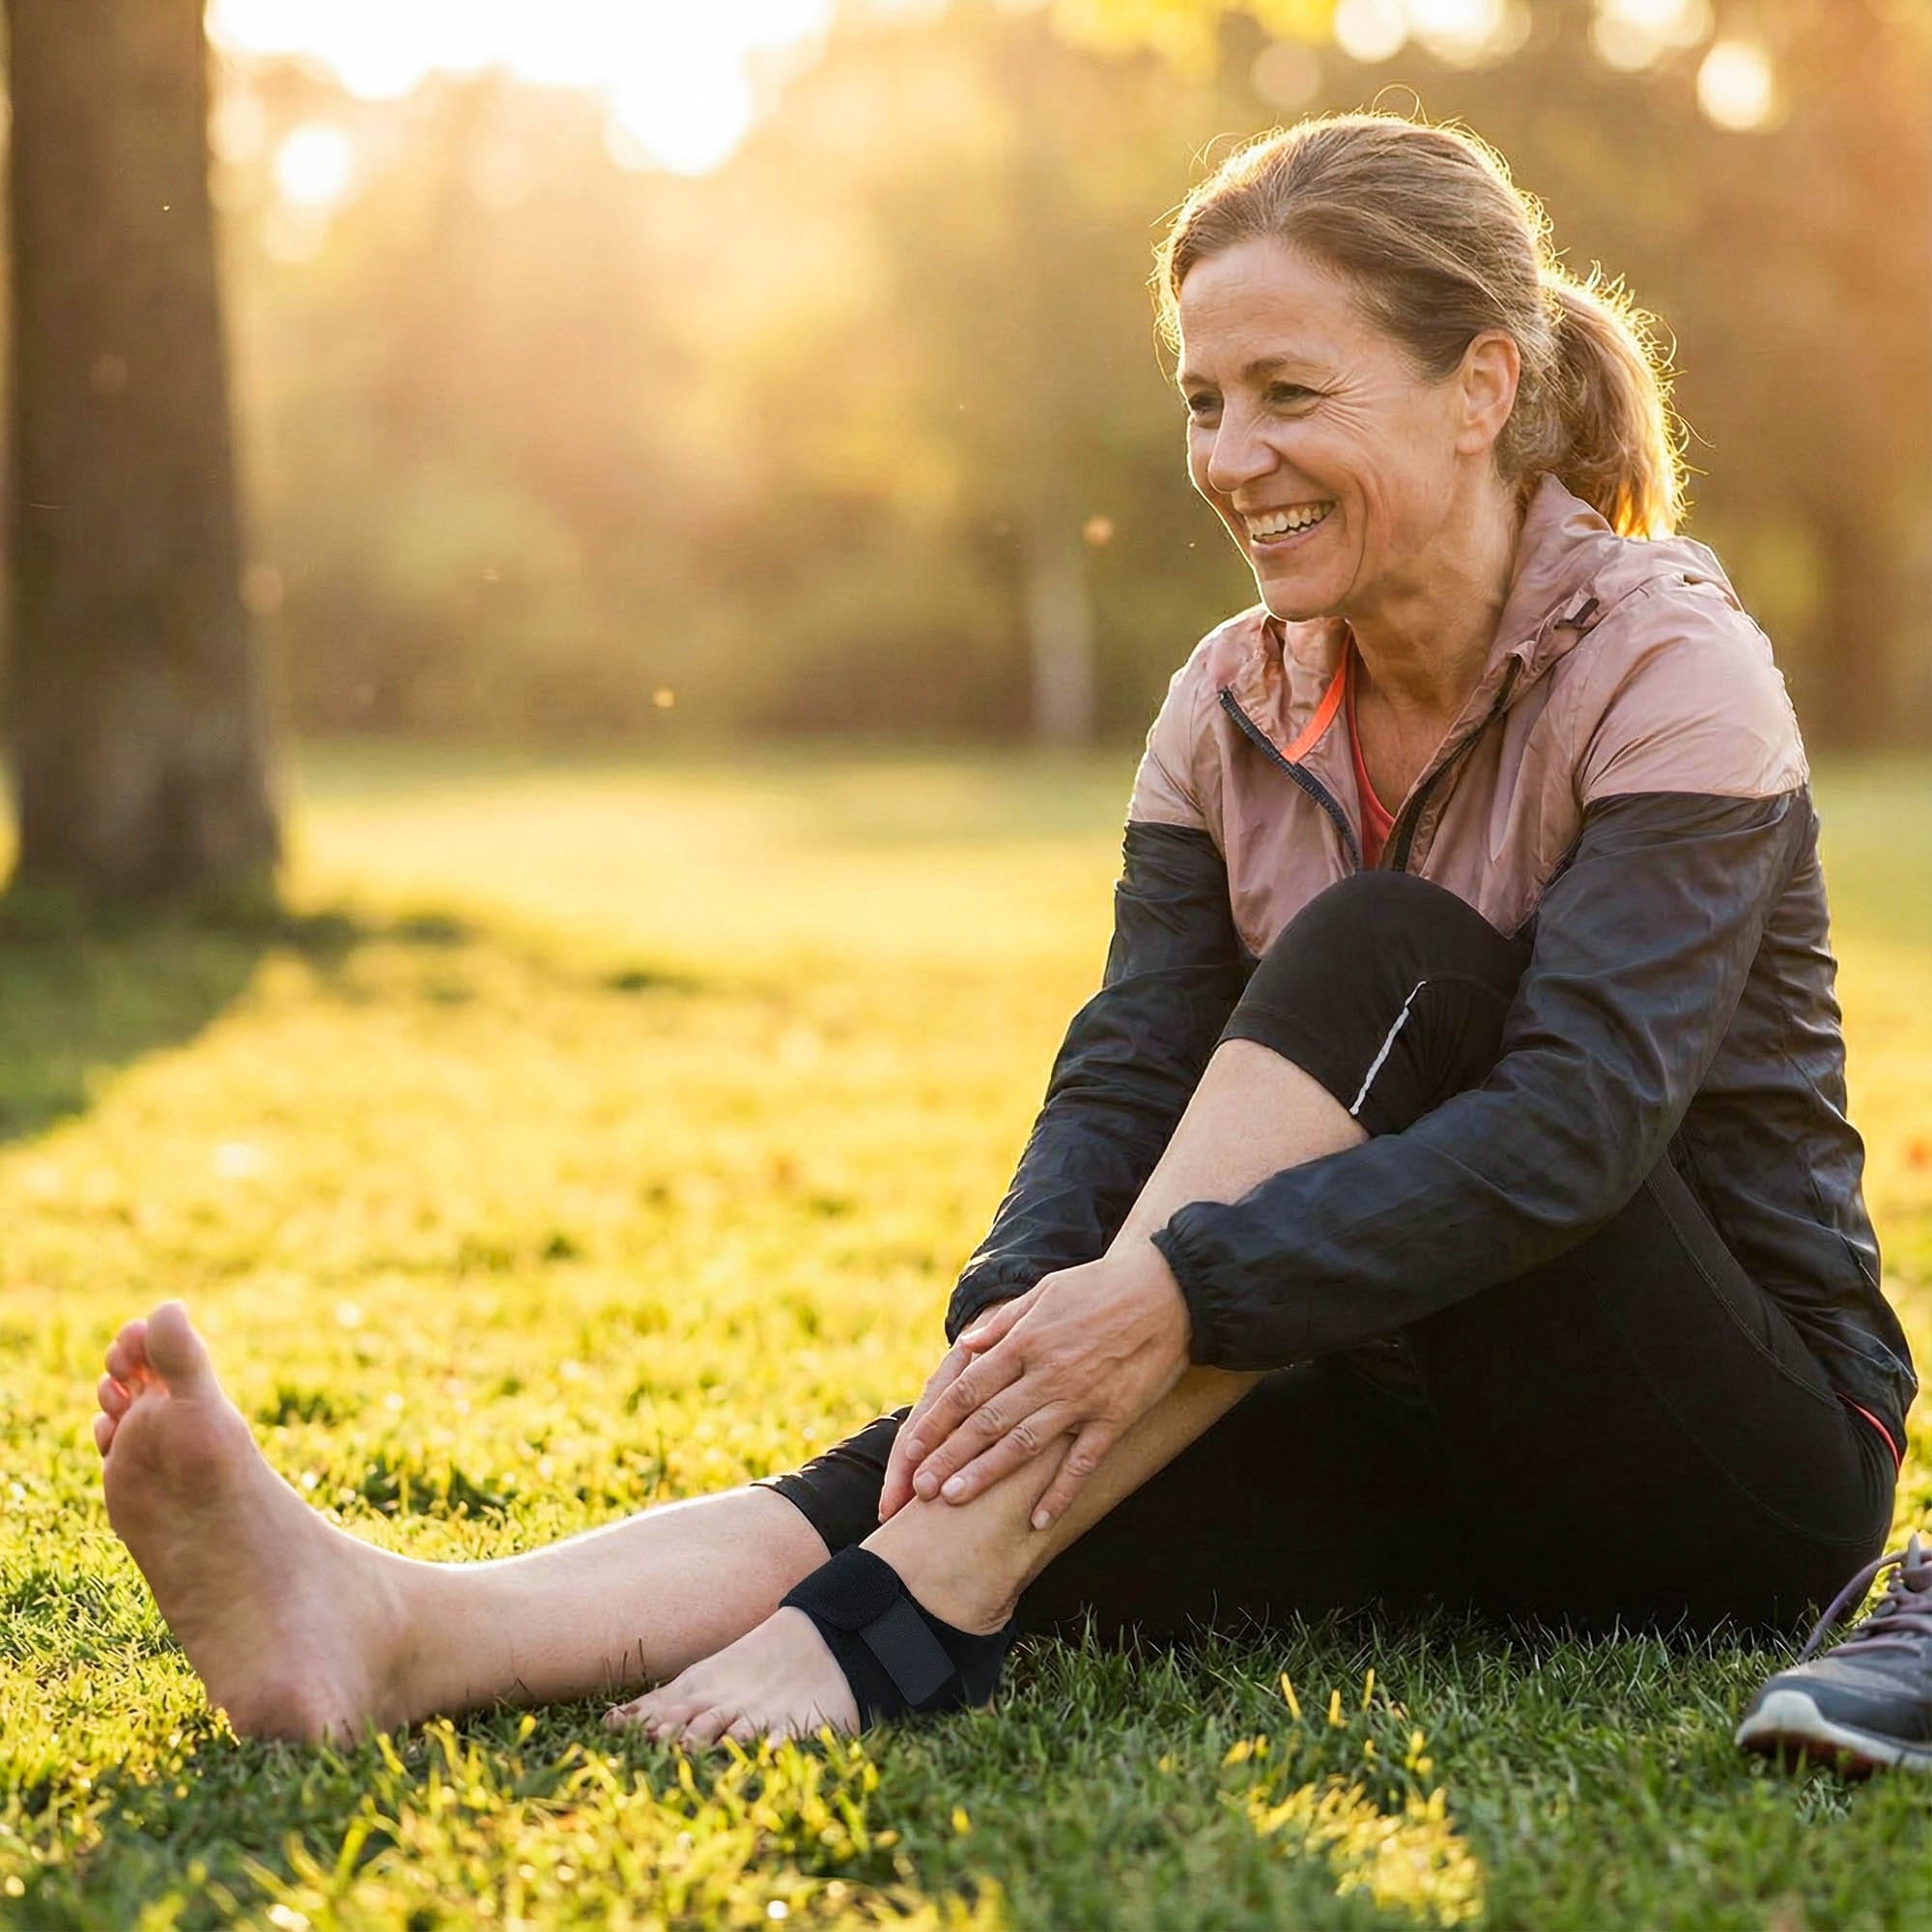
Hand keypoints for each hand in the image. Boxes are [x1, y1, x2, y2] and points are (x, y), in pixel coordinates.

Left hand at [897, 1244, 1191, 1529]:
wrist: (1168, 1290)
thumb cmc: (1100, 1287)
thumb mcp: (1045, 1292)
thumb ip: (1004, 1322)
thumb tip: (967, 1346)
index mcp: (1026, 1341)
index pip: (968, 1388)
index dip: (938, 1422)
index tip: (912, 1450)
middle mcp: (1047, 1372)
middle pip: (987, 1422)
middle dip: (950, 1457)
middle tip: (921, 1489)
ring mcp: (1081, 1398)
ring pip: (1024, 1444)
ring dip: (987, 1474)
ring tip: (954, 1500)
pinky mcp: (1115, 1416)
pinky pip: (1082, 1462)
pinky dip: (1059, 1492)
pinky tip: (1038, 1520)